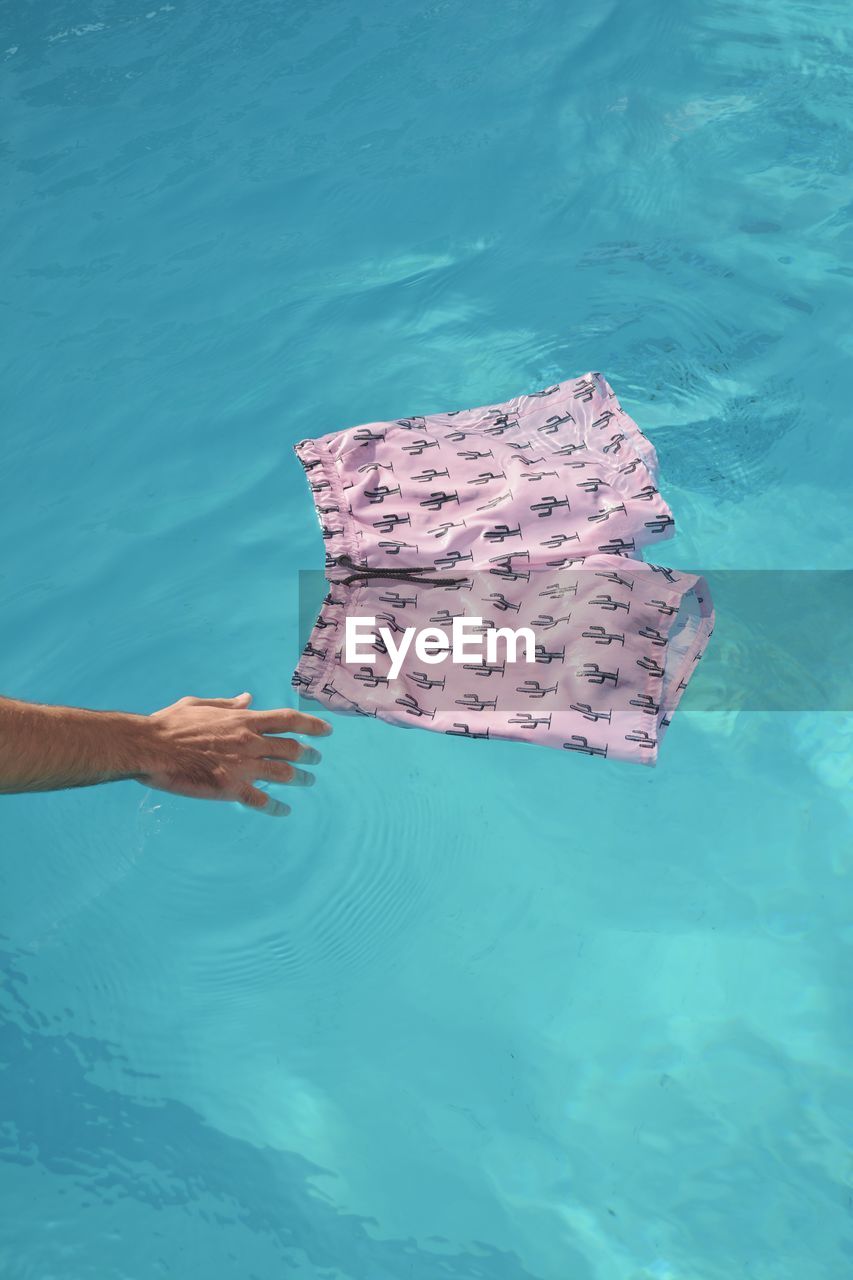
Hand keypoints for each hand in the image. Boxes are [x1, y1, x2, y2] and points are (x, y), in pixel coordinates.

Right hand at [141, 693, 331, 815]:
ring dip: (300, 778)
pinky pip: (261, 800)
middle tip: (317, 759)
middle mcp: (250, 742)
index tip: (327, 730)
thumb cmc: (170, 723)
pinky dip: (276, 807)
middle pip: (291, 748)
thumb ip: (229, 704)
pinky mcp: (230, 789)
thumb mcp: (201, 704)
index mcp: (244, 720)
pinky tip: (285, 810)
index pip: (288, 720)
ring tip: (309, 781)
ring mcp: (242, 766)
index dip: (312, 725)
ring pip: (283, 773)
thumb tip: (248, 698)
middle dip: (309, 754)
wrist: (151, 747)